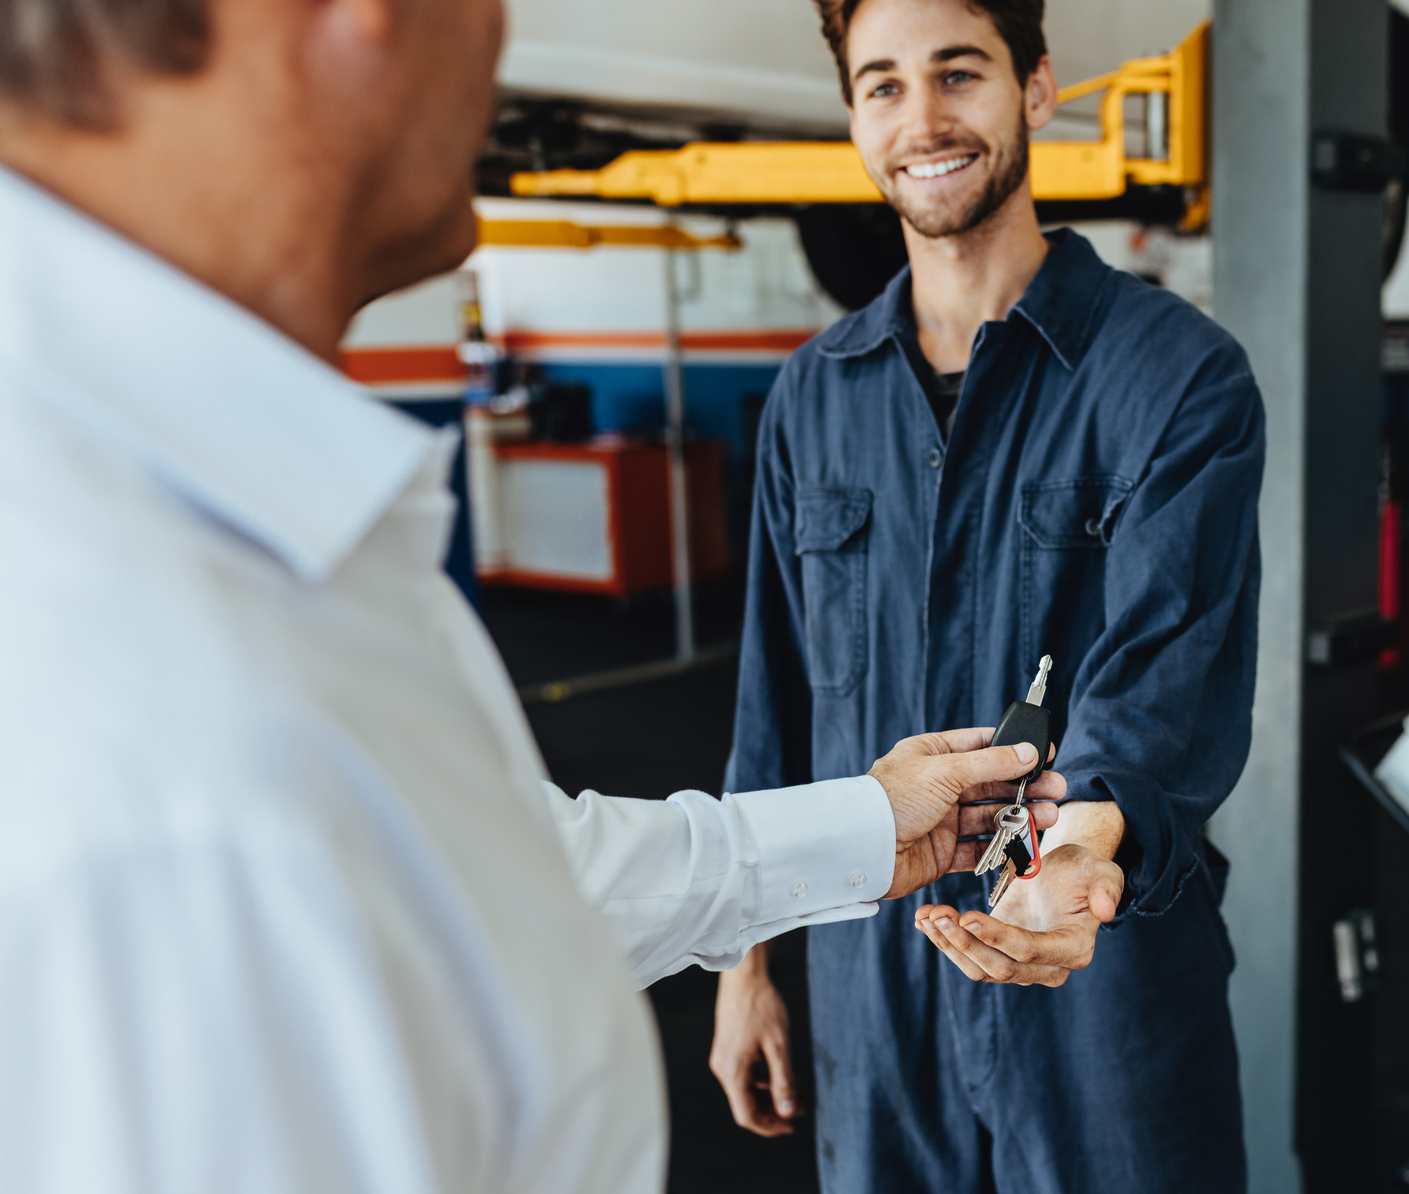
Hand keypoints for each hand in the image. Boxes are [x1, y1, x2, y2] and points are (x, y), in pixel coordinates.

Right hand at [710, 947, 799, 1135]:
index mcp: (732, 1071)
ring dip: (771, 1095)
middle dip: (775, 1110)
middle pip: (746, 1104)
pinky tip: (781, 1074)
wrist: (744, 976)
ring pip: (746, 1090)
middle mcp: (722, 1068)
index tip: (793, 1126)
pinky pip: (744, 1074)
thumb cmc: (762, 1006)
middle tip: (802, 1107)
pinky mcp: (727, 1048)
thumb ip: (783, 1081)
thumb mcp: (779, 1046)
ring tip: (798, 1092)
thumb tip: (788, 1113)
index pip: (747, 1115)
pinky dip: (763, 1080)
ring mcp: (723, 1057)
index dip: (770, 1126)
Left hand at [869, 727, 1065, 897]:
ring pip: (989, 816)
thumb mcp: (945, 771)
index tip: (1045, 752)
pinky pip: (979, 849)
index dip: (1013, 748)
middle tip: (1057, 789)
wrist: (863, 848)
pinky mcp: (942, 852)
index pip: (980, 745)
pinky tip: (1026, 844)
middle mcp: (938, 786)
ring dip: (1020, 816)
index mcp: (932, 755)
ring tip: (1050, 817)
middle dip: (1025, 787)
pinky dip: (1002, 847)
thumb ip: (990, 763)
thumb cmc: (893, 799)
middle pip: (991, 783)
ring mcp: (941, 820)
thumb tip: (1028, 751)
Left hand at [914, 840, 1124, 986]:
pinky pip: (969, 955)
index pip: (1030, 951)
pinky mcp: (997, 953)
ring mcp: (1019, 964)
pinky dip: (944, 940)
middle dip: (964, 943)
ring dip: (948, 944)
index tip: (968, 915)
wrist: (1064, 872)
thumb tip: (1107, 912)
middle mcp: (1047, 966)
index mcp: (1073, 948)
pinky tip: (923, 919)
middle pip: (999, 967)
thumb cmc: (1084, 870)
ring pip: (979, 967)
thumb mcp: (1101, 870)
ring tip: (926, 916)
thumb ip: (1107, 888)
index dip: (998, 937)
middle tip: (937, 915)